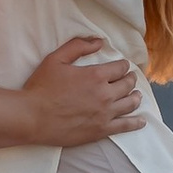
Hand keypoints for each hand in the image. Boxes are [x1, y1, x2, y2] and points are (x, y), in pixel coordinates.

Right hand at [22, 38, 144, 144]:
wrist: (32, 117)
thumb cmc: (41, 87)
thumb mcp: (56, 59)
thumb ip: (78, 46)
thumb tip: (99, 42)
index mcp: (96, 75)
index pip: (120, 68)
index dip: (123, 65)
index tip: (122, 66)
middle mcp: (105, 94)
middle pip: (127, 84)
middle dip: (130, 79)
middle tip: (129, 79)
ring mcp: (105, 114)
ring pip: (130, 103)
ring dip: (135, 97)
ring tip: (136, 95)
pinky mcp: (101, 130)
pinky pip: (125, 126)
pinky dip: (136, 123)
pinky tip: (141, 121)